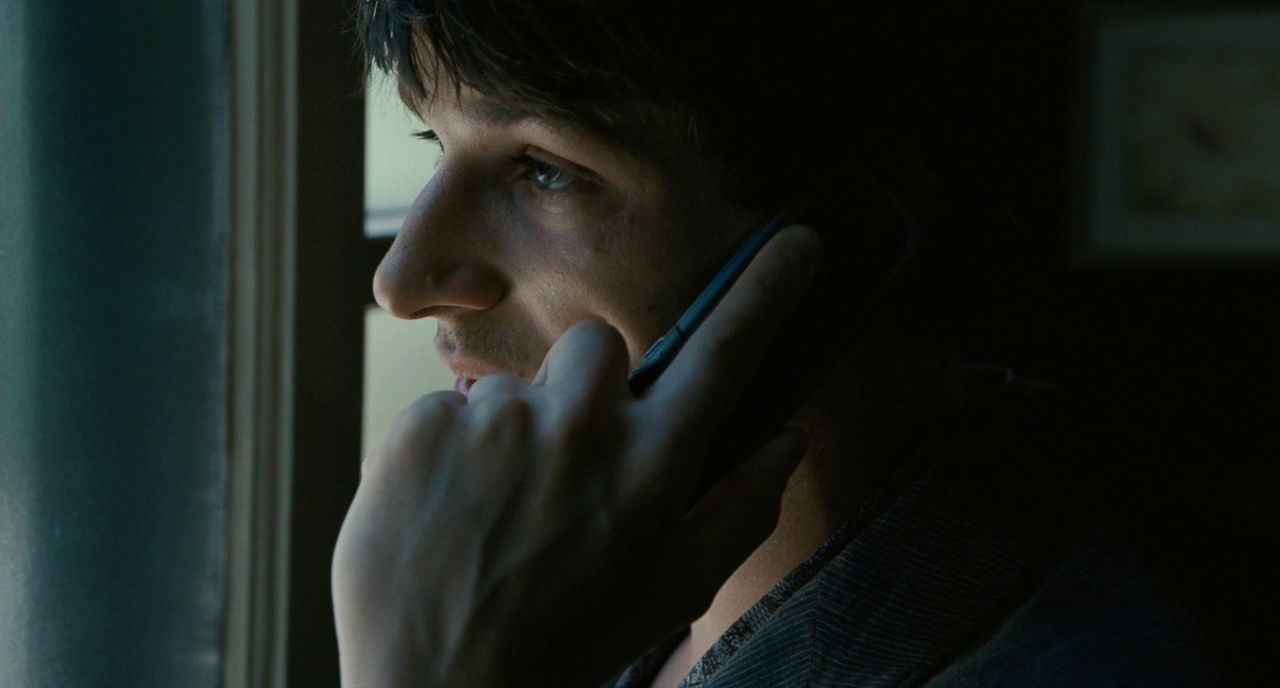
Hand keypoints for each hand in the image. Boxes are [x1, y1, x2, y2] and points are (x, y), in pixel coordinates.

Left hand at [332, 225, 823, 686]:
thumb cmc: (572, 643)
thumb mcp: (674, 590)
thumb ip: (740, 509)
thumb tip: (787, 441)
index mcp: (653, 465)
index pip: (726, 353)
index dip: (768, 290)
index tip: (797, 241)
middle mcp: (579, 426)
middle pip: (598, 346)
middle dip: (589, 386)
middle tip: (568, 459)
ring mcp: (494, 423)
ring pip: (514, 388)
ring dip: (513, 435)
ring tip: (496, 513)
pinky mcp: (419, 429)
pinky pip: (447, 411)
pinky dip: (449, 455)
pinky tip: (449, 514)